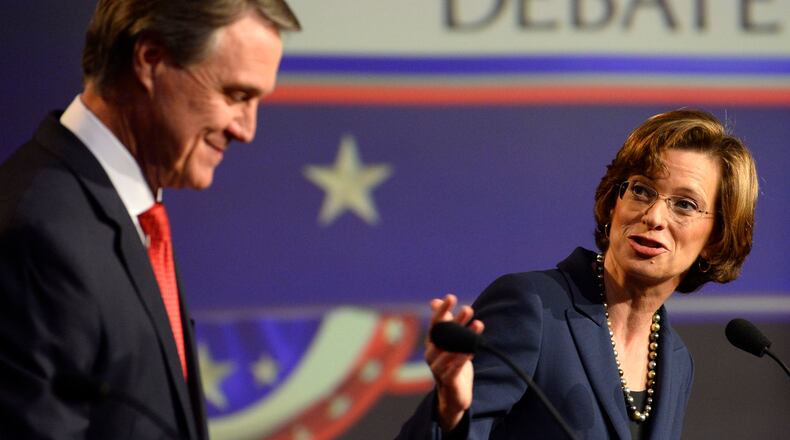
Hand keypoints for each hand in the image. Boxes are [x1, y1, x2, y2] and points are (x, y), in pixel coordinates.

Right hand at [425, 294, 483, 431]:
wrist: (452, 394)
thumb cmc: (451, 364)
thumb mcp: (450, 342)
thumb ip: (446, 323)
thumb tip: (435, 301)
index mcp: (432, 343)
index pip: (435, 323)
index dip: (442, 310)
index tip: (450, 297)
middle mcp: (432, 353)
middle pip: (443, 335)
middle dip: (456, 321)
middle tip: (468, 309)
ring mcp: (438, 367)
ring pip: (450, 350)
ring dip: (464, 337)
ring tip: (478, 324)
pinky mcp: (447, 380)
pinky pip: (454, 367)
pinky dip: (463, 357)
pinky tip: (472, 349)